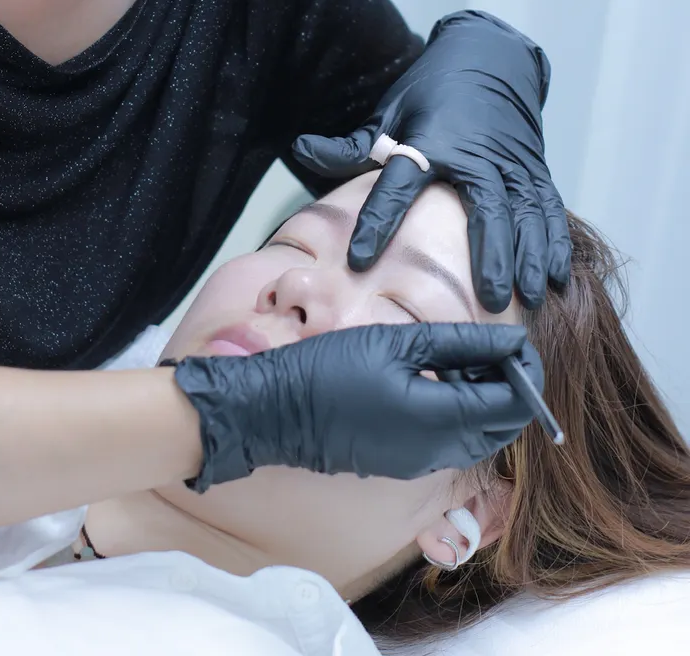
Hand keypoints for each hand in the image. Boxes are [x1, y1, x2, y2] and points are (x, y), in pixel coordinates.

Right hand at [167, 322, 541, 490]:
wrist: (276, 411)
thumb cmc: (331, 369)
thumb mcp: (399, 343)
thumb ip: (462, 343)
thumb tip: (513, 340)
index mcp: (442, 420)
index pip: (515, 404)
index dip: (528, 372)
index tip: (519, 341)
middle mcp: (440, 452)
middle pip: (504, 425)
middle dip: (510, 386)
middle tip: (491, 345)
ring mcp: (422, 463)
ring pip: (479, 434)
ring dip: (484, 398)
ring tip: (458, 356)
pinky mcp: (406, 463)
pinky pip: (452, 441)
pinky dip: (459, 411)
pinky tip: (434, 378)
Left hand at [292, 11, 570, 311]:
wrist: (489, 60)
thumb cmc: (430, 95)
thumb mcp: (388, 114)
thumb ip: (349, 145)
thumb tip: (299, 149)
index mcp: (429, 141)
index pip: (398, 184)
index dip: (378, 220)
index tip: (359, 259)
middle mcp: (475, 155)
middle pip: (484, 207)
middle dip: (488, 254)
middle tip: (484, 299)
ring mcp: (511, 164)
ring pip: (524, 214)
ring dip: (527, 258)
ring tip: (528, 300)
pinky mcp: (535, 170)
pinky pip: (549, 209)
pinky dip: (554, 244)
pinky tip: (555, 279)